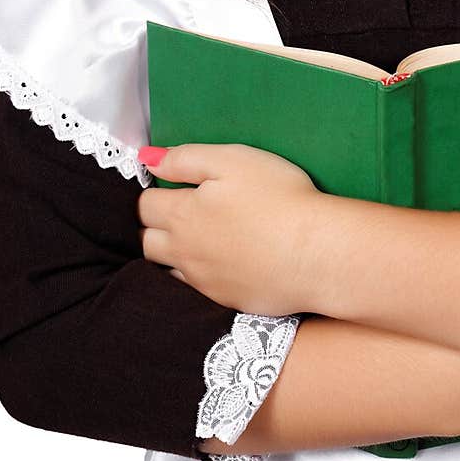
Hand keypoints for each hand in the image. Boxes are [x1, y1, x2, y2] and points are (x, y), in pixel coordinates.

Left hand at [137, 142, 323, 314]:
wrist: (316, 253)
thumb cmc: (277, 197)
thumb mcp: (232, 161)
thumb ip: (185, 159)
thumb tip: (146, 160)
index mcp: (182, 215)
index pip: (143, 206)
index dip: (148, 194)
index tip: (160, 188)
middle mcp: (183, 252)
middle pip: (145, 242)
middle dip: (149, 228)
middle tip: (166, 215)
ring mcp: (202, 282)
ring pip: (164, 271)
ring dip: (165, 256)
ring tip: (184, 242)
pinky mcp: (224, 301)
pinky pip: (192, 291)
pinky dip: (192, 276)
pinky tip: (211, 266)